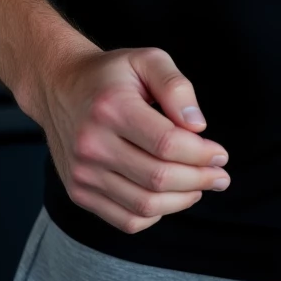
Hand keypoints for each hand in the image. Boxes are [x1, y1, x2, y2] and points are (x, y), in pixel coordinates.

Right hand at [36, 45, 231, 233]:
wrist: (59, 86)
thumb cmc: (111, 74)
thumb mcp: (148, 60)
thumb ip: (177, 88)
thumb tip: (198, 127)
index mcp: (112, 107)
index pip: (167, 144)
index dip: (201, 154)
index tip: (220, 154)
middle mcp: (92, 143)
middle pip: (158, 178)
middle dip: (199, 179)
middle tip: (220, 176)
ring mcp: (83, 172)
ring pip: (144, 205)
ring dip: (182, 200)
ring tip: (200, 186)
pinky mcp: (79, 191)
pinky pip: (126, 219)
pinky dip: (155, 214)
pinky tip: (170, 196)